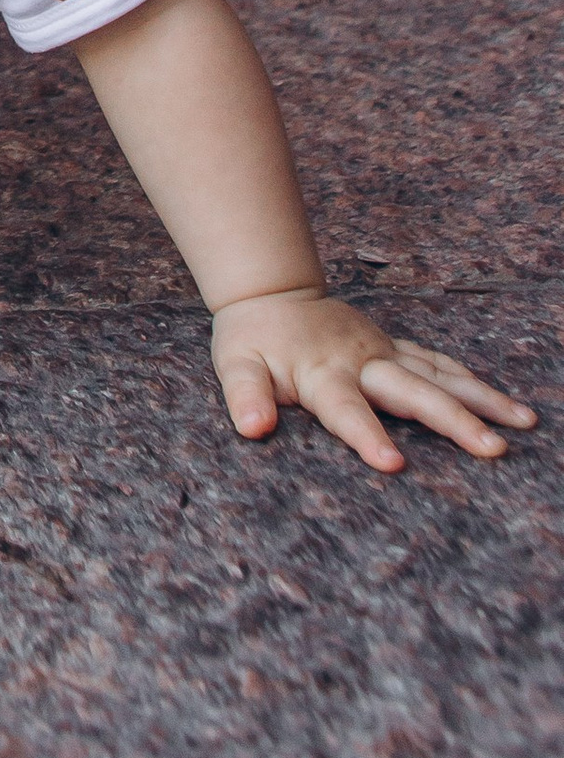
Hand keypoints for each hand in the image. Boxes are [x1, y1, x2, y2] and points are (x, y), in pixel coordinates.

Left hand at [211, 288, 536, 471]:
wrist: (272, 293)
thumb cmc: (253, 339)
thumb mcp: (235, 365)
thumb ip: (245, 396)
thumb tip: (253, 427)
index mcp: (322, 374)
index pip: (346, 410)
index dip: (366, 436)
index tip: (392, 463)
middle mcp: (362, 362)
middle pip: (413, 393)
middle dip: (453, 420)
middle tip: (492, 448)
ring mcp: (384, 352)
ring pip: (439, 375)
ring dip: (481, 399)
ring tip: (522, 424)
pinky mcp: (394, 347)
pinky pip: (438, 363)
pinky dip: (470, 381)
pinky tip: (503, 403)